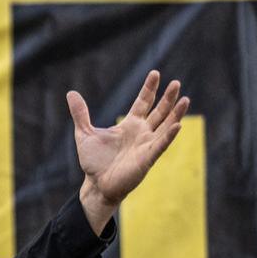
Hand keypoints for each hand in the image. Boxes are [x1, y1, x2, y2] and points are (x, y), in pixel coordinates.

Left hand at [67, 70, 189, 233]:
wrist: (96, 185)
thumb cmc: (94, 161)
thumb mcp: (85, 133)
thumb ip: (80, 114)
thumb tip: (71, 93)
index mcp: (130, 125)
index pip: (143, 102)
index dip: (149, 88)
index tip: (155, 73)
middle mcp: (142, 133)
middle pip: (159, 111)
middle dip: (168, 98)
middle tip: (177, 83)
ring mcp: (146, 145)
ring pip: (166, 126)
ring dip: (176, 114)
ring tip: (185, 99)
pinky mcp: (147, 159)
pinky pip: (160, 145)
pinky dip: (169, 136)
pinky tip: (177, 125)